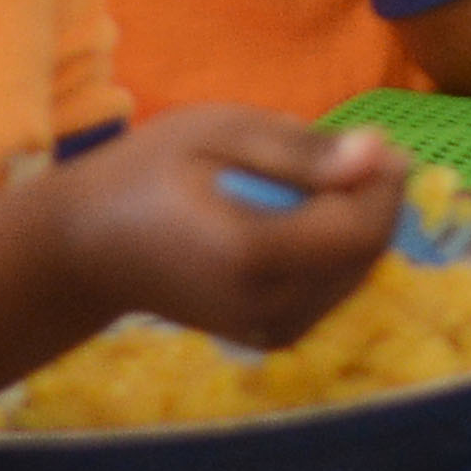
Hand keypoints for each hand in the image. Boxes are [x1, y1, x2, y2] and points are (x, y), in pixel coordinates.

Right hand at [44, 105, 405, 349]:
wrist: (86, 253)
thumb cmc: (144, 176)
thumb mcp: (214, 133)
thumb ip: (299, 150)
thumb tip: (378, 155)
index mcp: (251, 256)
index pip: (361, 230)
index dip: (384, 183)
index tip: (375, 137)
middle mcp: (269, 308)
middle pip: (369, 252)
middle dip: (372, 197)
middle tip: (340, 151)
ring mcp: (272, 331)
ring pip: (358, 270)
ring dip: (353, 221)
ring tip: (304, 183)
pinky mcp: (273, 337)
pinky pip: (334, 287)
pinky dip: (333, 248)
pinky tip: (295, 219)